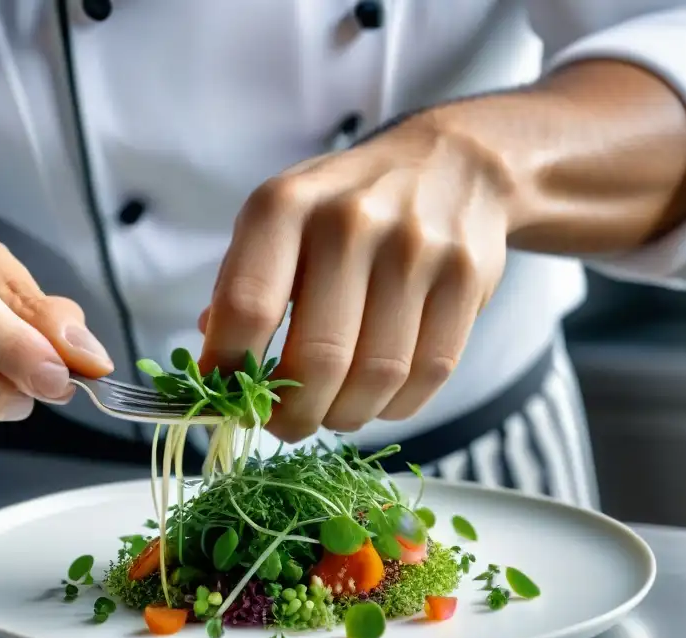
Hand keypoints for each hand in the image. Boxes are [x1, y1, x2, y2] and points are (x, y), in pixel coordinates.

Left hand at [199, 116, 511, 441]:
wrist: (452, 164)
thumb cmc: (345, 206)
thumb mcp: (281, 220)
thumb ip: (244, 287)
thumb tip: (218, 371)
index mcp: (285, 206)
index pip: (246, 309)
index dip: (229, 371)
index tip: (225, 400)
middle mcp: (350, 222)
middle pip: (318, 360)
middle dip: (293, 415)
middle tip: (284, 425)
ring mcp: (416, 249)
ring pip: (376, 377)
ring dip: (346, 415)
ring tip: (333, 412)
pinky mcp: (466, 278)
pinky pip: (428, 375)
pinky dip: (396, 406)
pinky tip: (378, 397)